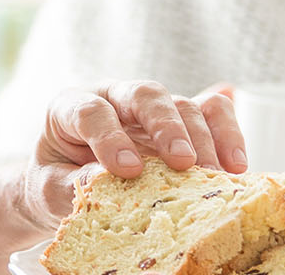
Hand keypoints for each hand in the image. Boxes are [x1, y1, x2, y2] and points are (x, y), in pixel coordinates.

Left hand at [19, 81, 244, 219]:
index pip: (91, 112)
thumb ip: (69, 186)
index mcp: (70, 107)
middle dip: (165, 126)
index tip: (127, 170)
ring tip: (213, 175)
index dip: (109, 137)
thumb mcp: (48, 191)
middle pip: (143, 95)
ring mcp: (150, 108)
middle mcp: (113, 97)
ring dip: (202, 139)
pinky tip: (236, 164)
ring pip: (182, 103)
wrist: (70, 186)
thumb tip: (103, 180)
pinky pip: (212, 111)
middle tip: (181, 162)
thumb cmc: (56, 184)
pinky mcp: (181, 120)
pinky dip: (228, 132)